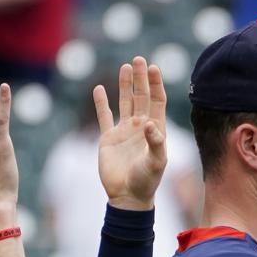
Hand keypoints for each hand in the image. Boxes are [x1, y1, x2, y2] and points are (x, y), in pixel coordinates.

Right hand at [93, 57, 167, 210]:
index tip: (154, 68)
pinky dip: (101, 103)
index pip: (157, 101)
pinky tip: (98, 88)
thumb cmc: (147, 181)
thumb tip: (149, 123)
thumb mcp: (156, 162)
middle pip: (141, 97)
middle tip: (139, 59)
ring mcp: (124, 131)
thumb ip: (156, 143)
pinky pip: (104, 116)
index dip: (156, 84)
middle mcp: (140, 127)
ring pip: (124, 102)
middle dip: (141, 79)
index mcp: (156, 129)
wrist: (128, 196)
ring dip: (125, 85)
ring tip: (126, 67)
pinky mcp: (108, 138)